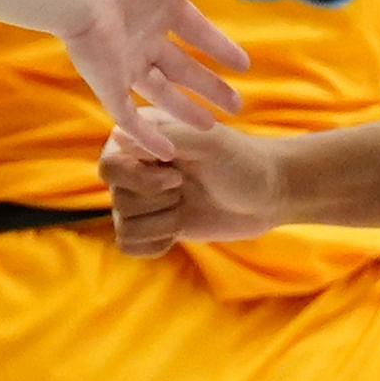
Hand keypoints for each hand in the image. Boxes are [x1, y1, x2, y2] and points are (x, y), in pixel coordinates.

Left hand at [59, 0, 247, 159]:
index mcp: (159, 8)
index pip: (197, 32)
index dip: (220, 47)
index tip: (244, 64)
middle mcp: (144, 39)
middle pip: (184, 69)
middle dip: (210, 87)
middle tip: (237, 106)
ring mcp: (126, 64)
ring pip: (162, 95)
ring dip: (186, 112)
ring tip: (213, 127)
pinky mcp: (109, 85)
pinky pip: (130, 117)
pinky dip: (149, 135)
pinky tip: (168, 153)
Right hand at [98, 105, 284, 255]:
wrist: (269, 194)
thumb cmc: (243, 161)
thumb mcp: (210, 143)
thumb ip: (166, 137)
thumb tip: (116, 136)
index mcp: (143, 138)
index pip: (110, 166)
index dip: (140, 179)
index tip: (178, 177)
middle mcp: (136, 166)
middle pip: (117, 199)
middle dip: (158, 201)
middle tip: (186, 189)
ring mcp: (144, 198)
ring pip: (123, 225)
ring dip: (162, 223)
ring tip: (186, 207)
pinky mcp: (154, 225)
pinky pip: (129, 244)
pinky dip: (156, 243)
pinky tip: (179, 230)